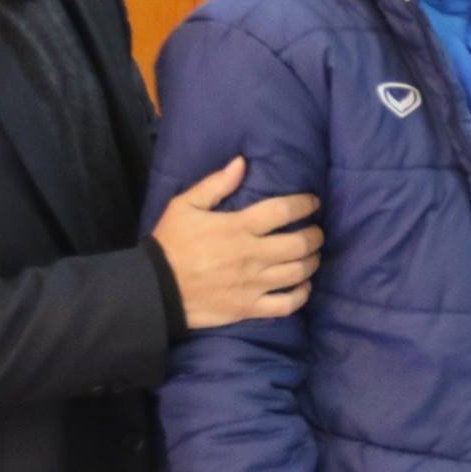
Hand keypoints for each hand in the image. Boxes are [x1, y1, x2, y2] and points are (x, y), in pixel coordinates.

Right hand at [152, 157, 323, 329]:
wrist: (154, 289)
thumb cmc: (171, 244)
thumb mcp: (184, 206)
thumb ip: (215, 184)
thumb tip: (241, 163)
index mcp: (238, 227)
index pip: (284, 211)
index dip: (305, 204)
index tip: (313, 202)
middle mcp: (252, 255)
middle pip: (300, 244)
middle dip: (315, 235)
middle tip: (316, 231)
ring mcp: (253, 284)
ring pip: (299, 272)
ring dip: (312, 262)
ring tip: (312, 255)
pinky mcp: (249, 308)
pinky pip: (288, 304)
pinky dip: (302, 294)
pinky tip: (303, 285)